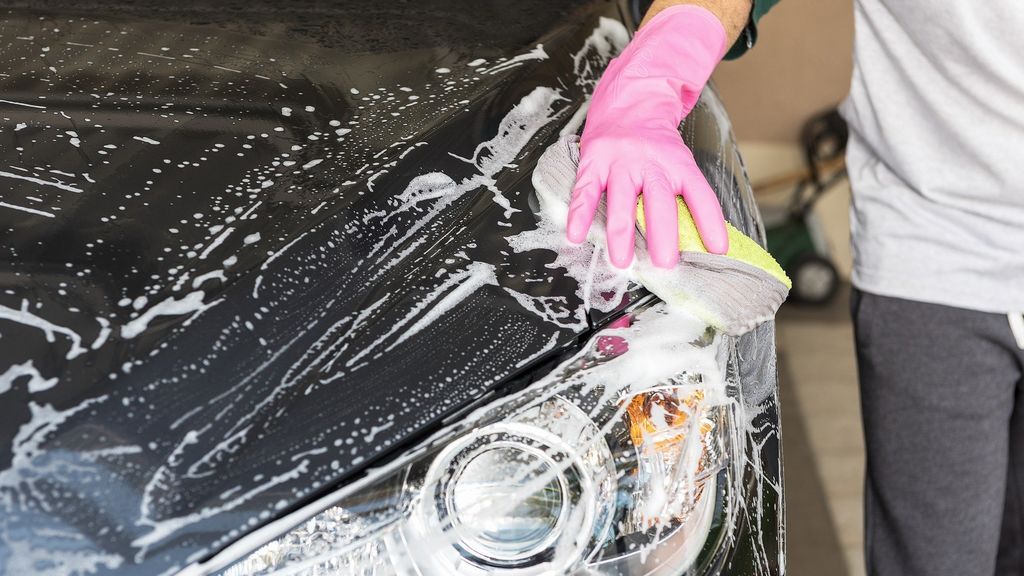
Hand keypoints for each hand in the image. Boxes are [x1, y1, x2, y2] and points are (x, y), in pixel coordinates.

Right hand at [566, 5, 729, 267]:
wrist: (630, 100)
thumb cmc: (656, 144)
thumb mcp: (679, 162)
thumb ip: (686, 197)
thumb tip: (705, 242)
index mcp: (679, 164)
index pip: (700, 195)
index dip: (711, 223)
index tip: (717, 249)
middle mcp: (651, 163)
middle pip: (660, 203)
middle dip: (663, 235)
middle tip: (665, 264)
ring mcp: (620, 162)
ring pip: (622, 201)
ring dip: (621, 234)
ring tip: (622, 262)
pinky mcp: (594, 161)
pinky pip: (586, 192)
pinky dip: (579, 215)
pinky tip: (575, 236)